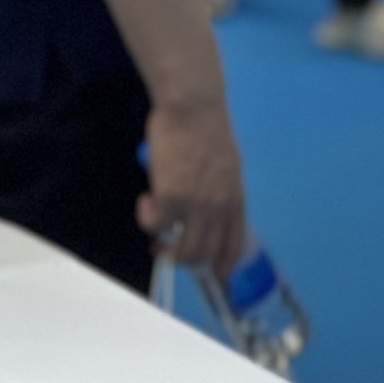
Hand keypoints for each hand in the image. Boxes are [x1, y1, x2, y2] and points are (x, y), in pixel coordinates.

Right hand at [138, 96, 246, 270]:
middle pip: (204, 255)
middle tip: (166, 246)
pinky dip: (147, 216)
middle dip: (183, 258)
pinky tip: (147, 198)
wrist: (193, 106)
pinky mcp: (170, 198)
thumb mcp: (227, 166)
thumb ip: (221, 192)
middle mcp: (220, 208)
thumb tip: (208, 211)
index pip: (234, 246)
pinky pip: (154, 225)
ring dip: (164, 246)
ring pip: (181, 251)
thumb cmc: (207, 128)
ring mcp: (195, 206)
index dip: (224, 266)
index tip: (215, 275)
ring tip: (156, 226)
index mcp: (236, 199)